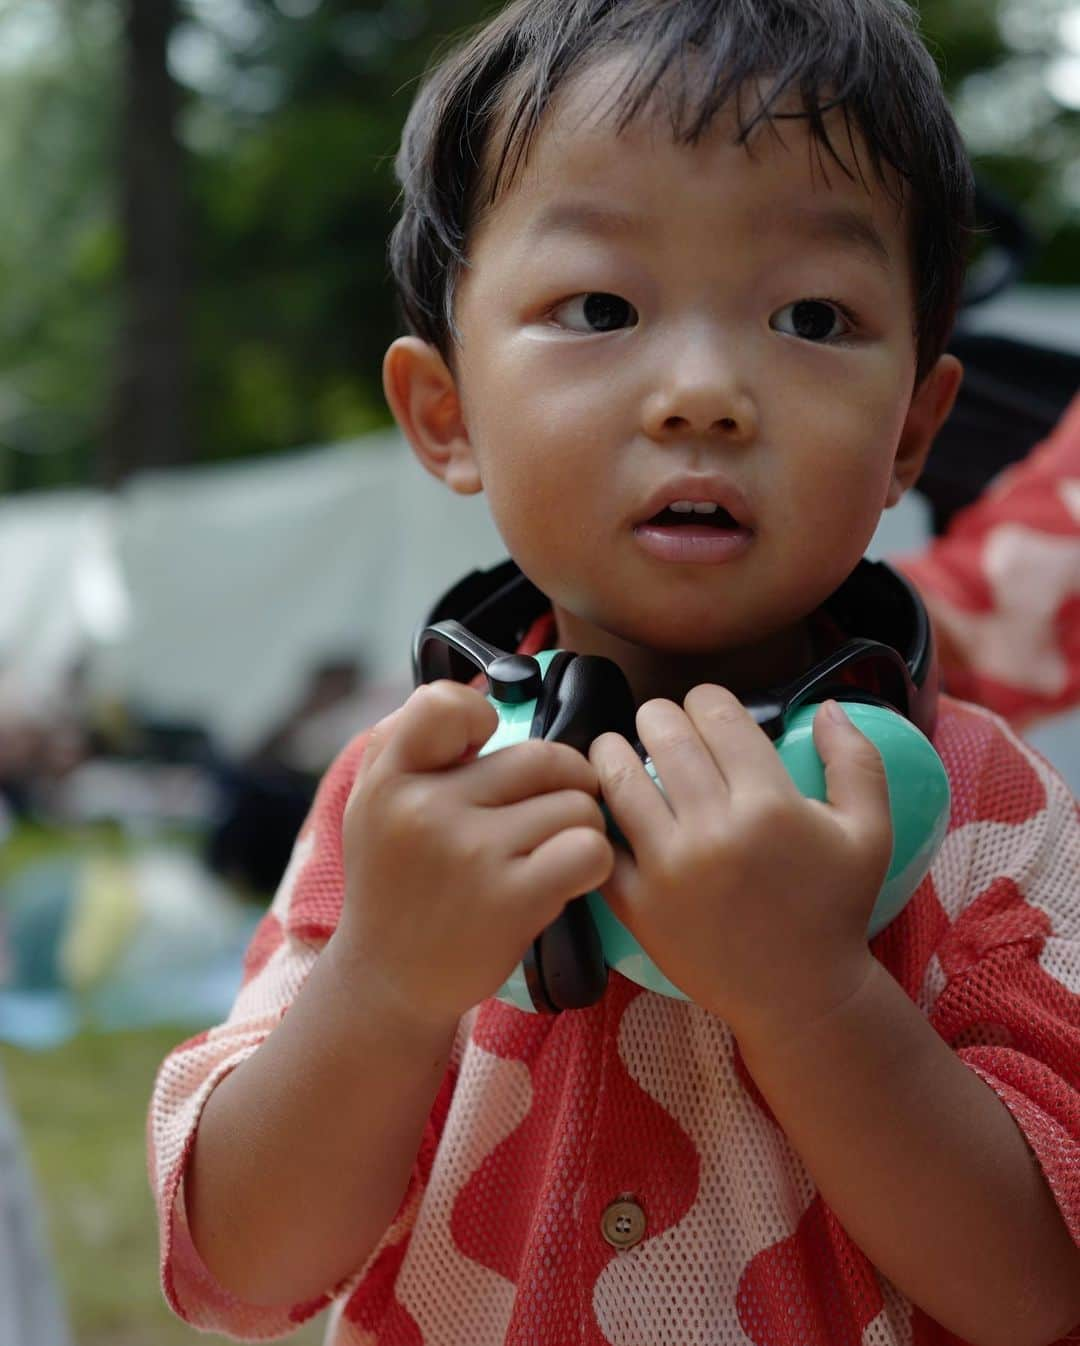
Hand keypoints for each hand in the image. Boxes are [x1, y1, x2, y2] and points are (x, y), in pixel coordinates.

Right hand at [335, 681, 613, 1028]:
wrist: (388, 979)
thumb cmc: (396, 880)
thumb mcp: (372, 803)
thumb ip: (408, 742)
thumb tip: (475, 699)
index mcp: (391, 778)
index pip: (445, 704)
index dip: (481, 715)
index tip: (487, 747)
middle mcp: (426, 810)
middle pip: (544, 757)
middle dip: (566, 781)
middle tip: (554, 808)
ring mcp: (470, 855)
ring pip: (577, 804)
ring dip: (583, 825)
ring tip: (555, 850)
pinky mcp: (511, 901)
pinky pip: (590, 850)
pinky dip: (594, 860)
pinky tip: (570, 876)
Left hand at [589, 686, 891, 1045]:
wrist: (800, 995)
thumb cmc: (834, 909)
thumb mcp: (870, 833)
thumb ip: (857, 761)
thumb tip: (826, 705)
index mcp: (769, 804)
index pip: (716, 714)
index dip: (706, 700)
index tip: (705, 709)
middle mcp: (714, 830)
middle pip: (663, 734)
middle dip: (659, 716)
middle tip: (660, 723)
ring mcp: (668, 868)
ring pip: (618, 777)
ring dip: (613, 752)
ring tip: (617, 750)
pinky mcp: (636, 905)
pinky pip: (600, 840)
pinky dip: (595, 815)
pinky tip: (603, 805)